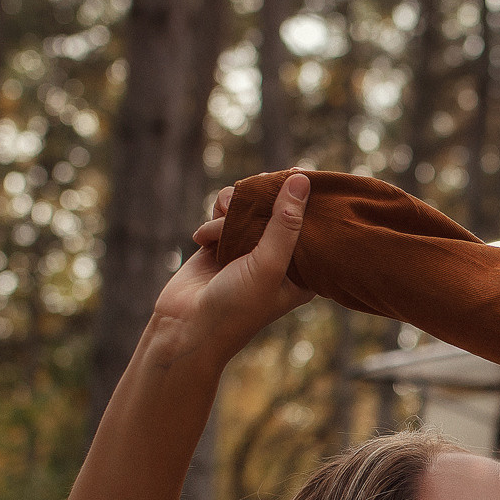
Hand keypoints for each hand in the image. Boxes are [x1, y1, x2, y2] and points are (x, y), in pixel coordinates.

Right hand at [156, 174, 312, 363]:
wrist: (186, 327)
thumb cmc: (236, 307)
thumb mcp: (268, 265)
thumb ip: (285, 223)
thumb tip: (299, 179)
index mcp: (302, 271)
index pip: (313, 226)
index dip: (307, 199)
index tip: (298, 172)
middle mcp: (278, 258)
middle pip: (281, 210)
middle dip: (263, 198)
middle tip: (254, 189)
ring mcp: (249, 249)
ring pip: (250, 207)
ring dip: (233, 209)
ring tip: (220, 226)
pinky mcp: (222, 243)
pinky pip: (225, 213)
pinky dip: (216, 217)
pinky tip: (205, 235)